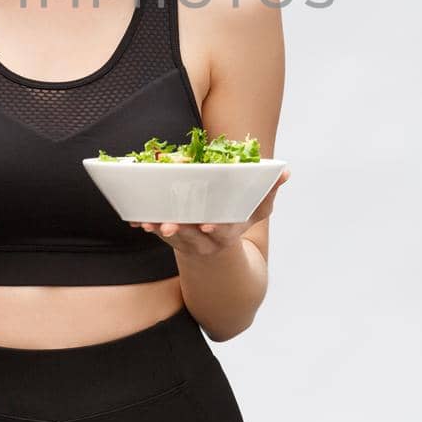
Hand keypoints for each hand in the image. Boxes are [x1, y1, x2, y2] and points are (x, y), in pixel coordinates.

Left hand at [130, 169, 289, 255]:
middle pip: (192, 238)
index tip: (207, 225)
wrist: (216, 250)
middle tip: (169, 225)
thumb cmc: (237, 220)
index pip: (223, 232)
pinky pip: (157, 232)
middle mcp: (206, 241)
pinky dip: (147, 226)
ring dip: (159, 230)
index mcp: (228, 232)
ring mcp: (187, 241)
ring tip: (149, 222)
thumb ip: (269, 191)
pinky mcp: (170, 237)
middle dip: (181, 232)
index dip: (215, 229)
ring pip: (171, 238)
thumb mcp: (257, 210)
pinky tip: (136, 219)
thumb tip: (285, 172)